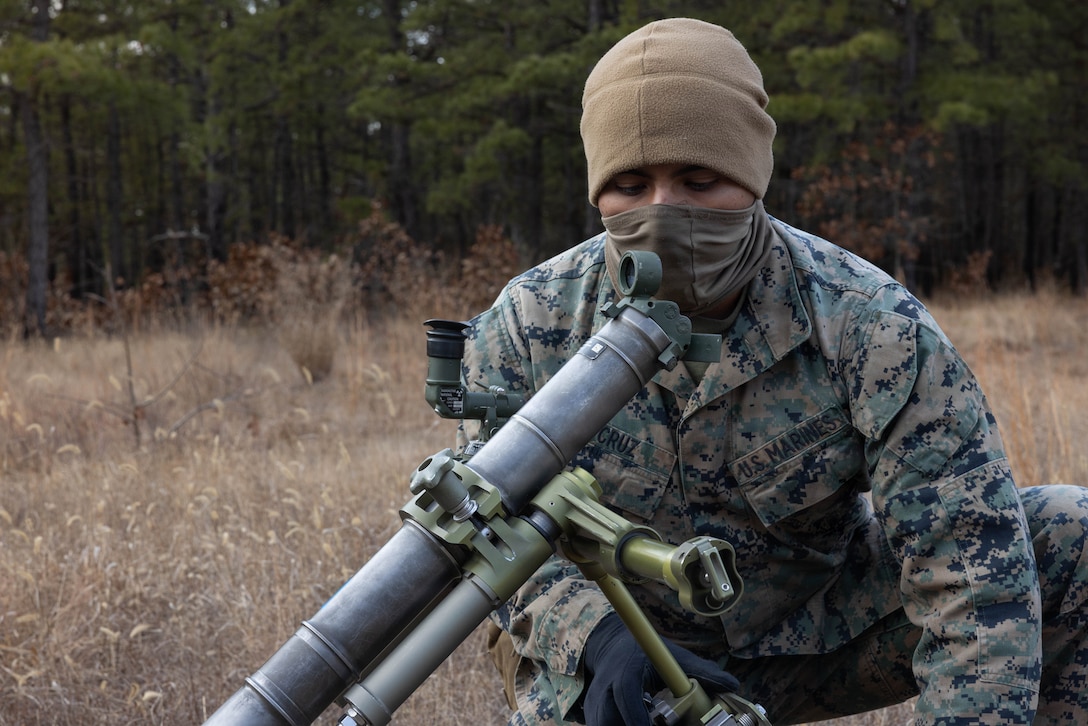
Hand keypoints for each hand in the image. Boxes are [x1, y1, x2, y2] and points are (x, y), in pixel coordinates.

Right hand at [581, 613, 738, 725]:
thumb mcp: (672, 655)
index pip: (625, 694)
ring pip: (603, 724)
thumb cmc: (645, 653)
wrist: (610, 646)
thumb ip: (702, 670)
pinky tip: (638, 722)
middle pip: (607, 718)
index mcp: (625, 671)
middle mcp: (604, 688)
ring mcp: (594, 703)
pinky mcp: (591, 714)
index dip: (636, 716)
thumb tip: (733, 684)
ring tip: (648, 722)